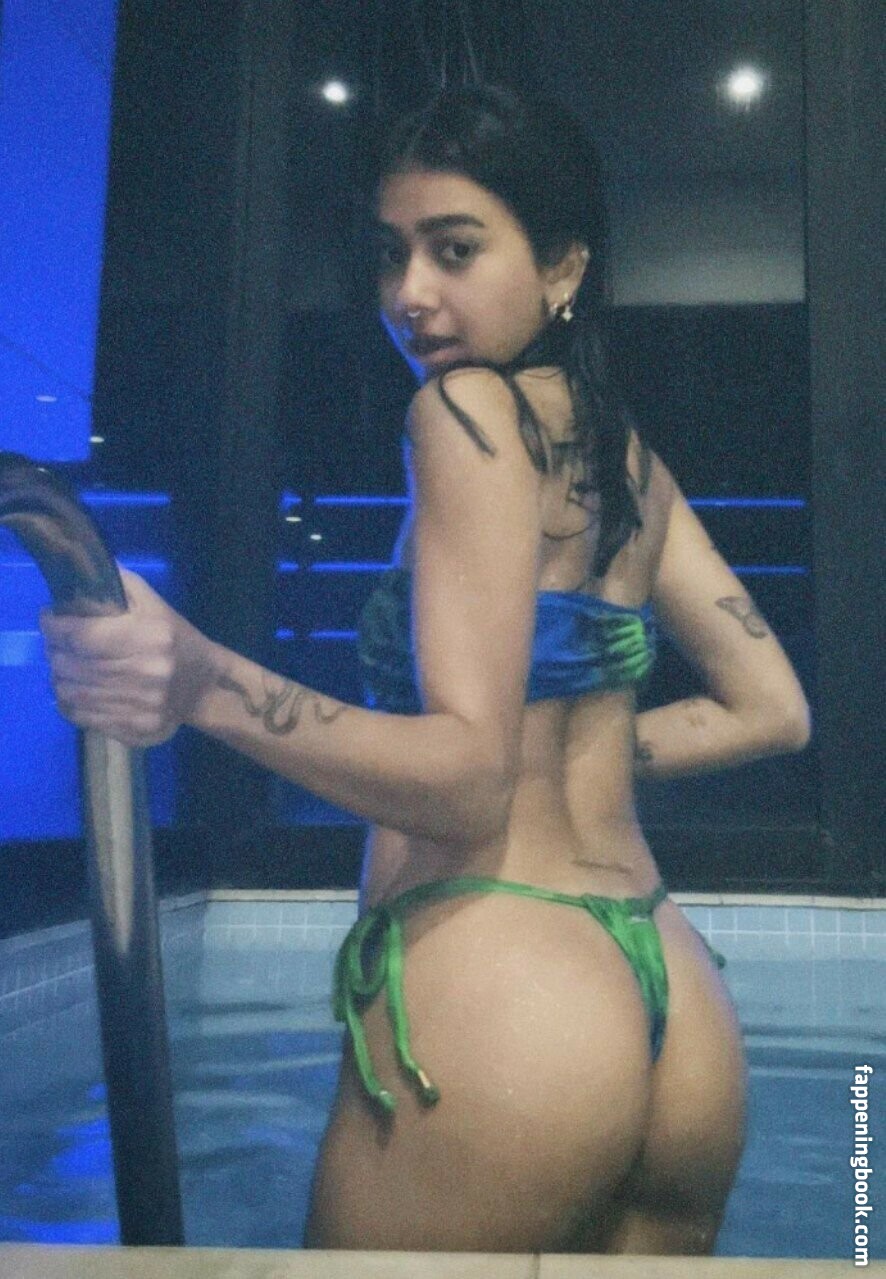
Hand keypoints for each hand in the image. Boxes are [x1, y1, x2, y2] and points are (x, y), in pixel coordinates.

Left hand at [39, 567, 217, 747]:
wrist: (206, 687)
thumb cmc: (176, 640)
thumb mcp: (155, 604)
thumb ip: (120, 584)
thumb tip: (80, 569)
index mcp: (149, 636)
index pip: (82, 635)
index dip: (55, 626)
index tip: (49, 619)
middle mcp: (145, 673)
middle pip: (71, 665)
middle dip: (54, 650)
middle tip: (56, 643)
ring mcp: (140, 706)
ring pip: (71, 693)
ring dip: (59, 677)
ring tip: (64, 666)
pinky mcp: (135, 730)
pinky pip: (82, 717)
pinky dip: (69, 702)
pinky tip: (75, 689)